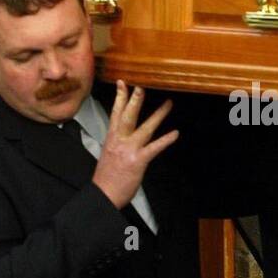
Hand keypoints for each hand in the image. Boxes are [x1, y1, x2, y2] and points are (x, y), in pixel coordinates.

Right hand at [91, 80, 178, 210]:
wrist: (103, 194)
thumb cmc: (106, 177)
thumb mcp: (108, 154)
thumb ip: (118, 142)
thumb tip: (126, 137)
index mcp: (112, 137)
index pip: (115, 112)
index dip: (119, 97)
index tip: (122, 83)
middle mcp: (119, 140)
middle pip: (128, 115)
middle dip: (135, 99)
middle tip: (143, 85)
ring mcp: (129, 149)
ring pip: (145, 127)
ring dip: (158, 114)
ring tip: (169, 103)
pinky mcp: (138, 160)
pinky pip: (154, 147)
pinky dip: (165, 139)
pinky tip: (175, 133)